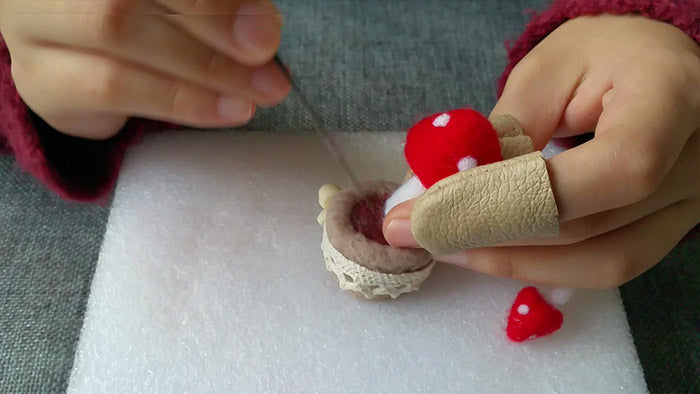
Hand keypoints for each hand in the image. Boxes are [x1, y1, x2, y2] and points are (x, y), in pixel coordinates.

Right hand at [0, 0, 289, 138]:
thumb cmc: (150, 13)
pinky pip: (110, 91)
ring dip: (200, 75)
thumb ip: (220, 3)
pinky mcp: (40, 80)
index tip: (265, 34)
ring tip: (254, 96)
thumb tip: (260, 32)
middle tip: (268, 71)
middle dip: (210, 34)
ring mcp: (33, 25)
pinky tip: (225, 110)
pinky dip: (179, 102)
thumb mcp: (186, 1)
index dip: (212, 2)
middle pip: (125, 0)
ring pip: (117, 39)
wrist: (85, 52)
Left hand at [383, 15, 699, 288]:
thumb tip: (440, 194)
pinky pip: (606, 265)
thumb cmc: (605, 57)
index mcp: (672, 101)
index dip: (513, 199)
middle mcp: (696, 165)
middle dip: (490, 233)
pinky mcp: (666, 229)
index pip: (612, 170)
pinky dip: (539, 264)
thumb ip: (505, 132)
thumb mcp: (548, 72)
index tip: (430, 208)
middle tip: (414, 228)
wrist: (657, 70)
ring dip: (510, 260)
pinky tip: (489, 249)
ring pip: (600, 262)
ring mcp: (689, 206)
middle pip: (593, 225)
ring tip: (444, 242)